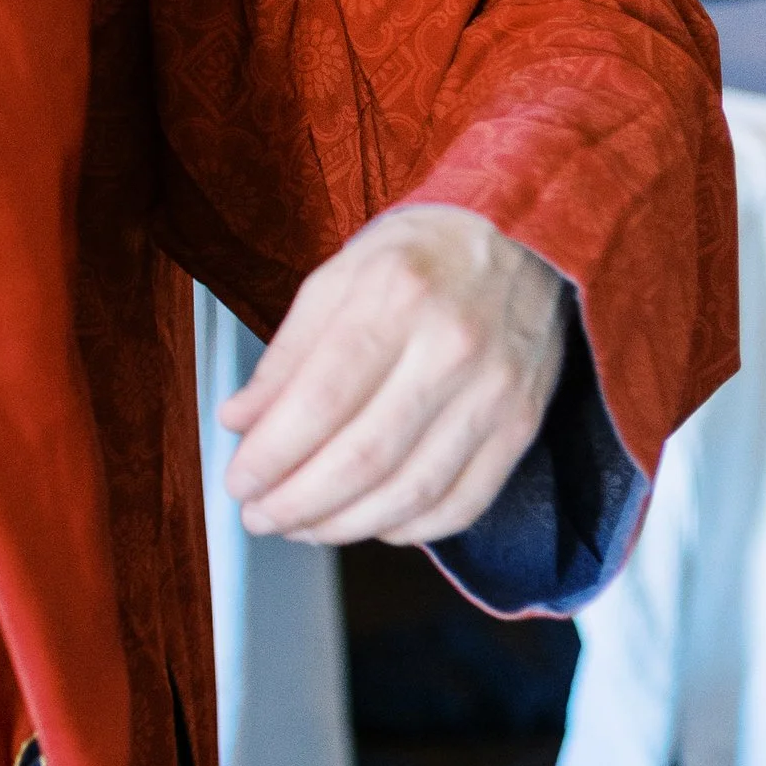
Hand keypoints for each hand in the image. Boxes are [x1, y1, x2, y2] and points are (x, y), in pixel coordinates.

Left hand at [219, 205, 566, 544]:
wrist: (528, 236)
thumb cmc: (419, 253)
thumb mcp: (337, 276)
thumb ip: (288, 353)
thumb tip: (239, 422)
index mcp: (393, 299)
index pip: (319, 401)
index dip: (271, 456)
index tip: (237, 482)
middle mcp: (449, 349)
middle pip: (364, 457)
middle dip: (299, 503)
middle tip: (259, 516)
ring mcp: (494, 393)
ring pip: (411, 491)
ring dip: (346, 525)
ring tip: (303, 528)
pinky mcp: (523, 425)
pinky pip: (463, 502)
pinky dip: (410, 529)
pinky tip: (371, 523)